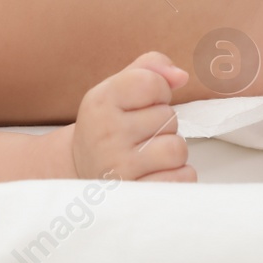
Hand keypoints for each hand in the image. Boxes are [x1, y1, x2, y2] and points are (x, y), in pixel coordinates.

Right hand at [72, 52, 195, 180]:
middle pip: (169, 117)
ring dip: (170, 151)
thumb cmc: (108, 125)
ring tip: (148, 154)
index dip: (159, 90)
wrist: (80, 170)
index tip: (143, 102)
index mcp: (100, 102)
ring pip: (177, 148)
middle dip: (162, 124)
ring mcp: (119, 168)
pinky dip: (177, 175)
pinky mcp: (136, 195)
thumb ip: (150, 68)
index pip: (152, 83)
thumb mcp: (117, 88)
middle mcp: (106, 134)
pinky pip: (182, 177)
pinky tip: (154, 173)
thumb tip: (181, 76)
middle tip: (139, 134)